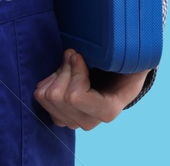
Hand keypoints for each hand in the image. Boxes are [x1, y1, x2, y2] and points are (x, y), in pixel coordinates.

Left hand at [33, 49, 148, 130]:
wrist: (119, 78)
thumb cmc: (124, 66)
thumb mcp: (129, 60)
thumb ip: (119, 56)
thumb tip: (98, 48)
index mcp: (108, 109)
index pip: (76, 97)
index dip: (74, 71)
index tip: (79, 55)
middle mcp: (89, 121)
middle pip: (58, 96)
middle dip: (64, 68)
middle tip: (73, 55)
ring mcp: (73, 121)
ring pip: (47, 96)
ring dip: (56, 74)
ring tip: (69, 63)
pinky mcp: (60, 116)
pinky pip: (40, 97)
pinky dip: (48, 80)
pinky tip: (62, 74)